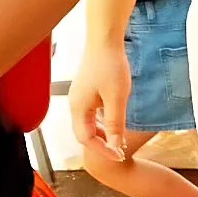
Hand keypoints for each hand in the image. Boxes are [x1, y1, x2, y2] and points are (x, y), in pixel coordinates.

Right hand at [70, 39, 130, 160]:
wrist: (105, 40)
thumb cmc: (111, 66)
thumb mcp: (117, 99)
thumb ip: (115, 124)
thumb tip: (116, 146)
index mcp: (78, 107)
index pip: (85, 139)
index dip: (102, 150)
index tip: (120, 156)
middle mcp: (75, 104)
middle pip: (84, 133)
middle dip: (102, 144)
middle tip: (121, 152)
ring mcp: (80, 97)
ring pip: (88, 124)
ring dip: (103, 134)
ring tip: (120, 140)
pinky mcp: (87, 91)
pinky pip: (92, 113)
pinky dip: (103, 122)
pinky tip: (116, 123)